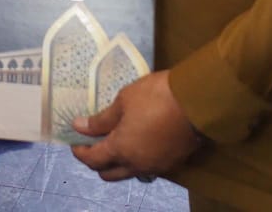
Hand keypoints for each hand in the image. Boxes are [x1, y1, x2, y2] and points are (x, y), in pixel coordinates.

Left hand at [71, 71, 203, 182]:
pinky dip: (137, 160)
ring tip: (115, 141)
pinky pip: (147, 168)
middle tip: (93, 143)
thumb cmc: (156, 97)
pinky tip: (137, 143)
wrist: (197, 102)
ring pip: (128, 173)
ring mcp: (156, 167)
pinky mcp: (172, 163)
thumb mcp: (124, 101)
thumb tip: (79, 127)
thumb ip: (101, 119)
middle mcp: (136, 165)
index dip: (80, 152)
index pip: (92, 159)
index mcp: (121, 150)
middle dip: (96, 162)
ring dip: (117, 163)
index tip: (74, 141)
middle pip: (108, 174)